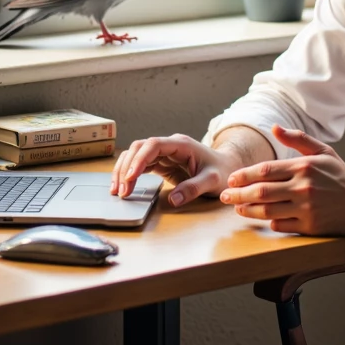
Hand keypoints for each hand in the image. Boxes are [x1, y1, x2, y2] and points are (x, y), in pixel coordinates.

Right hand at [110, 133, 231, 203]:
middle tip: (122, 191)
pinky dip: (130, 175)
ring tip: (117, 191)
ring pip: (136, 156)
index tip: (130, 177)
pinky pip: (141, 165)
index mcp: (181, 144)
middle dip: (127, 167)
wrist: (227, 167)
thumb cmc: (222, 171)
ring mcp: (164, 154)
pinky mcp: (161, 164)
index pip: (153, 145)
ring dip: (124, 171)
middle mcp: (170, 146)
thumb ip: (194, 188)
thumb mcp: (212, 181)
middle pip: (139, 148)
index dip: (139, 159)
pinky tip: (123, 187)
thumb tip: (174, 200)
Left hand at [221, 124, 344, 235]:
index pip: (265, 170)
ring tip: (237, 209)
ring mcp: (306, 209)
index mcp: (304, 167)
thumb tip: (274, 127)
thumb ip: (298, 139)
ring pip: (267, 210)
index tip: (232, 179)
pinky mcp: (310, 227)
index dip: (244, 175)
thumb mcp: (323, 152)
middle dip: (238, 194)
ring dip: (248, 210)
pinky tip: (261, 218)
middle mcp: (303, 187)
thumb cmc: (341, 178)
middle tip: (225, 197)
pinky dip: (268, 222)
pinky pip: (281, 225)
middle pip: (261, 192)